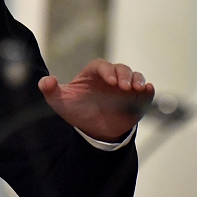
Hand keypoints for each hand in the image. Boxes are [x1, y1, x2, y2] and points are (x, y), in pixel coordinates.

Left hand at [39, 59, 153, 142]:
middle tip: (123, 87)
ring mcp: (125, 88)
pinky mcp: (136, 100)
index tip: (110, 81)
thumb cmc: (77, 110)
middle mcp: (112, 77)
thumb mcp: (60, 101)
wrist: (93, 131)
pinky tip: (148, 90)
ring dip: (138, 80)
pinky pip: (145, 92)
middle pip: (121, 68)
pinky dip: (149, 90)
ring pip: (135, 76)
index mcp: (94, 73)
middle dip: (124, 75)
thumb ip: (50, 90)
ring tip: (137, 89)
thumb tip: (47, 81)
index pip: (102, 65)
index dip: (107, 70)